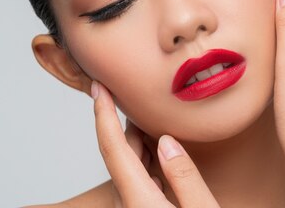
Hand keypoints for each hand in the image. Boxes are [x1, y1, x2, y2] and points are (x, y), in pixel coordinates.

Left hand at [91, 81, 219, 207]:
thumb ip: (184, 176)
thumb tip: (166, 141)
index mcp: (138, 201)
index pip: (114, 149)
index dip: (104, 114)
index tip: (99, 88)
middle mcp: (128, 206)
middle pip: (121, 157)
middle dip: (129, 126)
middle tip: (141, 102)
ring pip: (128, 171)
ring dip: (138, 147)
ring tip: (153, 127)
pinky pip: (136, 184)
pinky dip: (145, 165)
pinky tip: (161, 162)